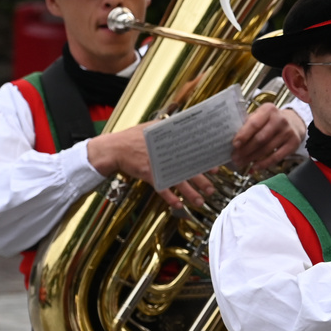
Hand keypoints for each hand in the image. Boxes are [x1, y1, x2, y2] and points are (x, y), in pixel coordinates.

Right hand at [84, 125, 213, 207]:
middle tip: (211, 189)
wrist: (114, 148)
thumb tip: (185, 125)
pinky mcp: (149, 174)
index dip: (205, 162)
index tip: (216, 170)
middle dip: (202, 181)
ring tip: (200, 202)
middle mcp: (166, 153)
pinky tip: (178, 205)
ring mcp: (158, 164)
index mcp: (170, 141)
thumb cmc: (133, 137)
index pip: (193, 152)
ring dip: (190, 193)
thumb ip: (168, 128)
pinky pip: (161, 188)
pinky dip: (170, 198)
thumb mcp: (153, 128)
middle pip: (189, 169)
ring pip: (178, 181)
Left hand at [232, 104, 304, 173]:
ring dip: (252, 158)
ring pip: (267, 149)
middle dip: (246, 150)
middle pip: (260, 138)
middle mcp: (280, 120)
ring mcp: (288, 132)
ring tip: (242, 163)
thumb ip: (249, 125)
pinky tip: (255, 166)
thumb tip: (234, 142)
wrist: (294, 122)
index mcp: (268, 110)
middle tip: (235, 158)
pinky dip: (264, 163)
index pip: (254, 124)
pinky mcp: (293, 143)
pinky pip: (276, 157)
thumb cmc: (270, 121)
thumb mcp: (260, 116)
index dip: (243, 135)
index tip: (234, 145)